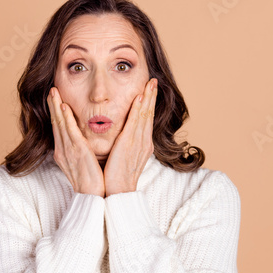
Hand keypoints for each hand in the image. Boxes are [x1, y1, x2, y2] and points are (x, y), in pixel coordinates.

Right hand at [47, 87, 105, 196]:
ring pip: (60, 124)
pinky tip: (64, 107)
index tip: (55, 99)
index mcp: (63, 152)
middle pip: (56, 123)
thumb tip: (81, 143)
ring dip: (56, 107)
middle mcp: (62, 149)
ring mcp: (68, 150)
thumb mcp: (82, 163)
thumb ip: (79, 151)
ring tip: (54, 92)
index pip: (58, 128)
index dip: (56, 113)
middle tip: (52, 90)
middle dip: (53, 106)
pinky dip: (66, 118)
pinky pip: (70, 131)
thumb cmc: (91, 181)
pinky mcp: (77, 151)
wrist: (92, 196)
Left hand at [103, 78, 157, 196]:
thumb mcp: (126, 157)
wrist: (118, 191)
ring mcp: (138, 142)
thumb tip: (125, 136)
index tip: (150, 90)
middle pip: (149, 114)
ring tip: (150, 84)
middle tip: (153, 81)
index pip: (147, 119)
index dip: (149, 104)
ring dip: (147, 98)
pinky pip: (135, 124)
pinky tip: (139, 98)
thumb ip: (127, 145)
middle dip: (152, 96)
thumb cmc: (119, 176)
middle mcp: (143, 141)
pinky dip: (138, 110)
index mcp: (142, 144)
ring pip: (144, 116)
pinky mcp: (129, 145)